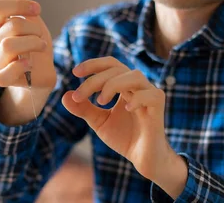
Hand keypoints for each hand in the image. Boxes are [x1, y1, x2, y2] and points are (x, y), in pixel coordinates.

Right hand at [0, 0, 55, 90]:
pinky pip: (2, 75)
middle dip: (32, 26)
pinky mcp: (6, 78)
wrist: (41, 70)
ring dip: (32, 43)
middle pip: (10, 25)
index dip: (19, 5)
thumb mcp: (28, 18)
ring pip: (8, 46)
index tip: (37, 8)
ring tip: (41, 45)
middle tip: (40, 33)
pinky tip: (29, 62)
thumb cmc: (32, 42)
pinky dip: (18, 66)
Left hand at [61, 57, 186, 197]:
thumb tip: (65, 96)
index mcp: (124, 86)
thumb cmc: (124, 137)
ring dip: (113, 84)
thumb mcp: (99, 122)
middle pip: (118, 69)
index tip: (75, 72)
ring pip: (134, 76)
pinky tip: (126, 109)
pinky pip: (150, 95)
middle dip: (95, 80)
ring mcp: (149, 95)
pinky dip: (137, 99)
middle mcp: (137, 86)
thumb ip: (84, 109)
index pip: (111, 65)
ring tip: (100, 101)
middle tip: (79, 95)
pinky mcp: (158, 107)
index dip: (93, 64)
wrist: (143, 158)